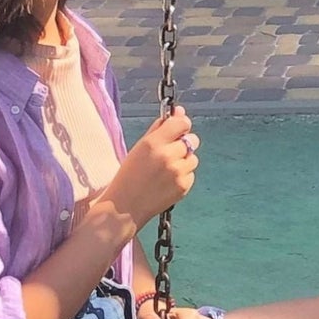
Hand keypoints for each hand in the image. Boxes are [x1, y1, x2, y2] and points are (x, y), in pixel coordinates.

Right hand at [104, 107, 199, 227]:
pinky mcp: (184, 186)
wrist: (125, 207)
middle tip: (169, 153)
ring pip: (193, 158)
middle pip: (193, 139)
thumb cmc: (129, 175)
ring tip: (165, 170)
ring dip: (184, 161)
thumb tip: (179, 111)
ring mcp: (178, 172)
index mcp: (153, 143)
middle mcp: (168, 156)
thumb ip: (160, 127)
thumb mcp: (139, 147)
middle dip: (184, 143)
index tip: (177, 130)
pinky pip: (191, 174)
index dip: (181, 125)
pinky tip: (167, 182)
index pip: (182, 123)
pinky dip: (183, 176)